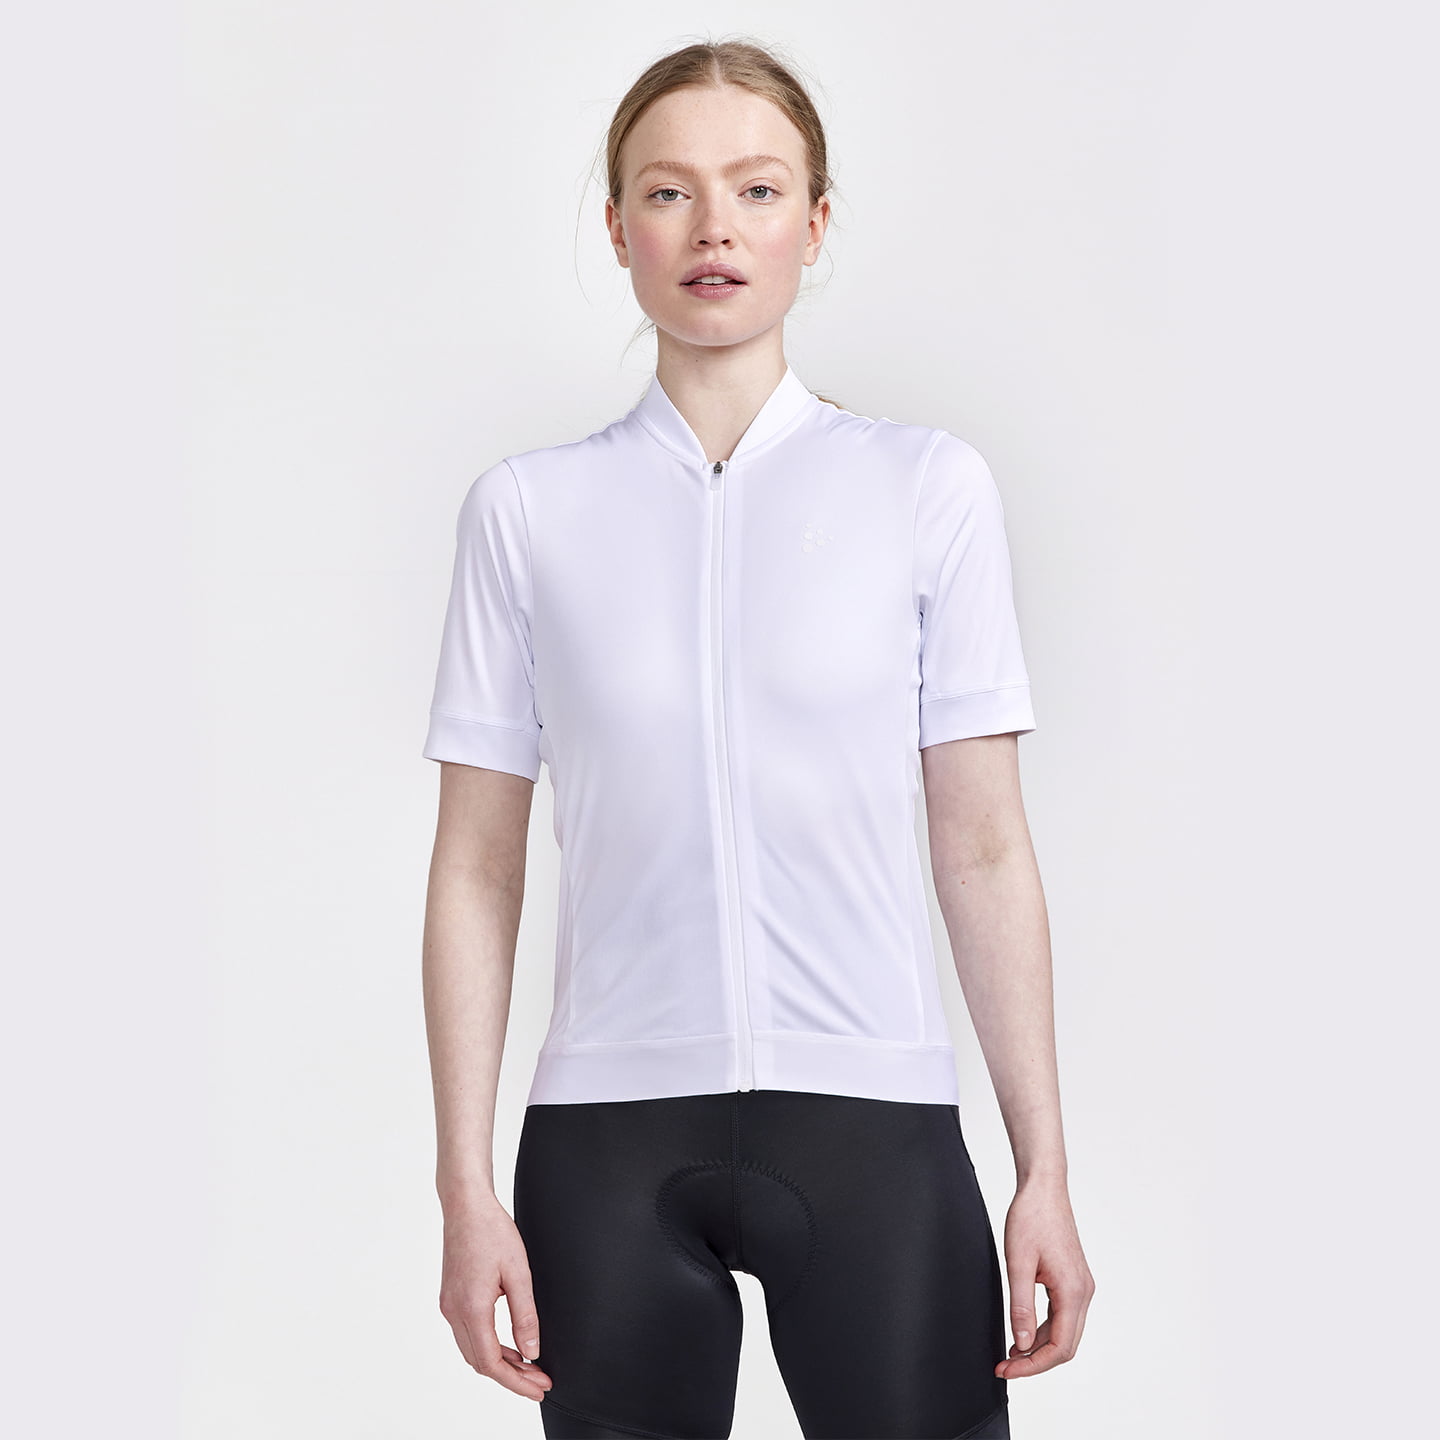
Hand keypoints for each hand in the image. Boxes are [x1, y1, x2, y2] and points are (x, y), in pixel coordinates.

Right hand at [438, 1194, 553, 1401]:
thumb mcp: (518, 1272)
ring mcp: (449, 1306)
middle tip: (540, 1380)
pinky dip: (489, 1347)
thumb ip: (525, 1315)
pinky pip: (468, 1335)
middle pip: (481, 1363)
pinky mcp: (450, 1299)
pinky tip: (509, 1345)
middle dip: (511, 1378)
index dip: (517, 1381)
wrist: (466, 1206)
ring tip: (529, 1366)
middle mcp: (454, 1312)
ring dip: (500, 1364)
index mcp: (471, 1308)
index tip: (540, 1386)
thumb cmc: (492, 1231)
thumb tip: (532, 1352)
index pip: (492, 1363)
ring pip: (472, 1351)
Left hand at [996, 1178, 1094, 1377]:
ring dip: (1039, 1348)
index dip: (1032, 1366)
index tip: (1007, 1371)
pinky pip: (1062, 1316)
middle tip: (1005, 1368)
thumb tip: (1021, 1345)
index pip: (1059, 1347)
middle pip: (1065, 1345)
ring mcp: (1081, 1286)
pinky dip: (1044, 1330)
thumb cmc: (1031, 1218)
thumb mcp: (1018, 1263)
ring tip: (1010, 1355)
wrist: (1043, 1189)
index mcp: (1072, 1291)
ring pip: (1065, 1332)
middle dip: (1035, 1362)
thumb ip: (1019, 1306)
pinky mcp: (1073, 1280)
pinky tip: (1023, 1333)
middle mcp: (1083, 1292)